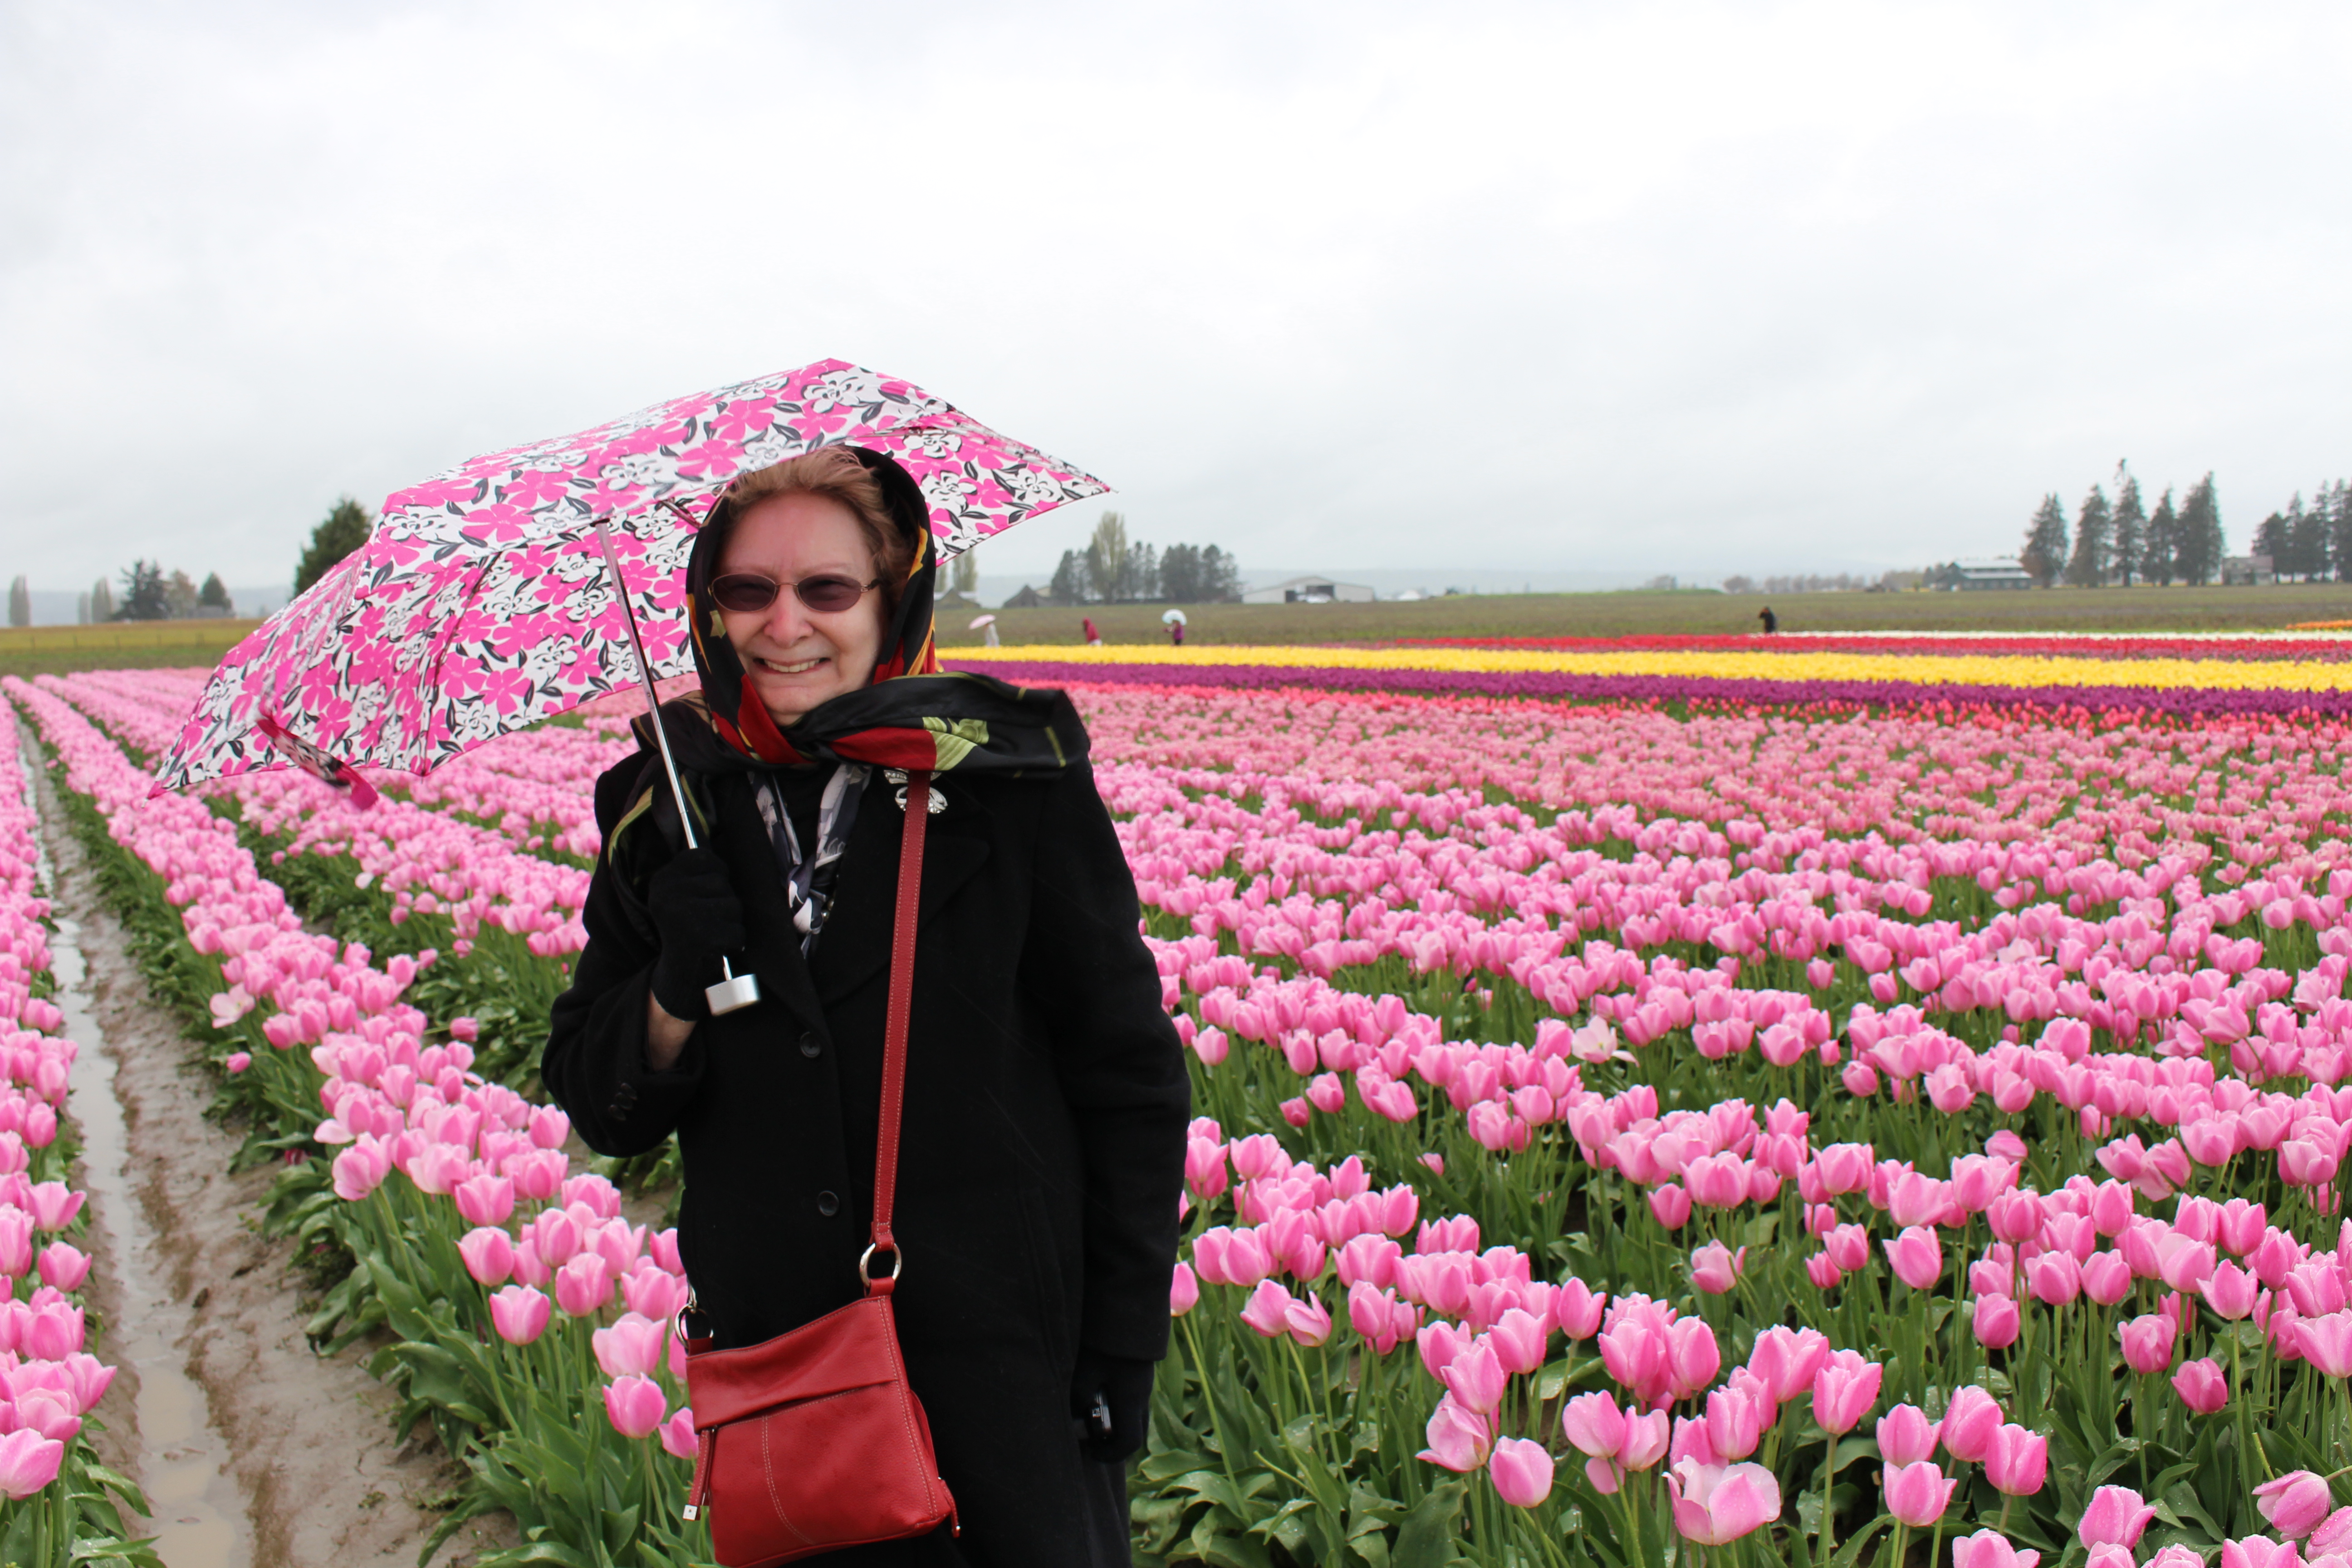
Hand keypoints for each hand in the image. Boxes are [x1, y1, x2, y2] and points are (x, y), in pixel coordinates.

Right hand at [646, 848, 747, 1021]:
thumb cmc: (687, 930)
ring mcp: (683, 915)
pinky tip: (716, 948)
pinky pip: (738, 931)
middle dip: (724, 902)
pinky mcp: (701, 937)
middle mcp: (667, 894)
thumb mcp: (681, 895)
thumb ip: (696, 872)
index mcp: (661, 880)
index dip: (714, 874)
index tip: (703, 894)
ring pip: (733, 905)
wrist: (677, 976)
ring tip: (710, 934)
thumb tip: (713, 836)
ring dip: (730, 922)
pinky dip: (734, 942)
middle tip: (705, 921)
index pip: (702, 856)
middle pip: (722, 882)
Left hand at [1070, 1349, 1155, 1462]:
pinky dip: (1119, 1406)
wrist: (1127, 1310)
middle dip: (1115, 1441)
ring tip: (1093, 1415)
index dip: (1111, 1454)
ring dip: (1117, 1422)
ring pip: (1136, 1415)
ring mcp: (1144, 1383)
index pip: (1130, 1442)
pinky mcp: (1141, 1372)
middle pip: (1136, 1431)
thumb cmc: (1104, 1343)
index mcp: (1132, 1400)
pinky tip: (1101, 1393)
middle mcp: (1143, 1395)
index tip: (1092, 1452)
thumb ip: (1079, 1398)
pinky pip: (1134, 1399)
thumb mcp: (1085, 1372)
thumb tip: (1076, 1418)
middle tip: (1093, 1438)